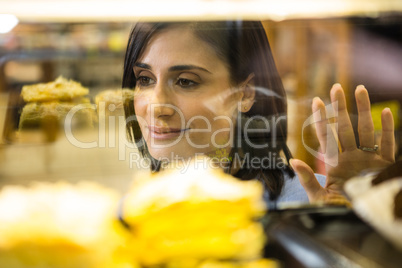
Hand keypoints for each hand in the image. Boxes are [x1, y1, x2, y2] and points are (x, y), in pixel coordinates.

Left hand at [290, 83, 394, 202]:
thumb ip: (308, 179)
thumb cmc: (338, 212)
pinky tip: (384, 112)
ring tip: (358, 89)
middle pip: (345, 128)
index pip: (326, 137)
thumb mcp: (319, 198)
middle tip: (335, 87)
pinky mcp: (385, 165)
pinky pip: (387, 144)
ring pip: (365, 130)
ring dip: (363, 110)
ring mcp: (368, 159)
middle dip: (340, 108)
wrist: (362, 224)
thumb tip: (292, 160)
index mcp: (334, 165)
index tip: (316, 101)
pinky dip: (386, 129)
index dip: (322, 120)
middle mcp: (351, 158)